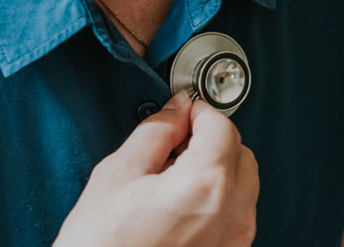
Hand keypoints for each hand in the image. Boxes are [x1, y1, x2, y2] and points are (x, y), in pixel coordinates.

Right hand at [53, 92, 258, 246]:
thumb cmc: (102, 245)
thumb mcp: (118, 173)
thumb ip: (155, 132)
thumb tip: (176, 110)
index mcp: (205, 185)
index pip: (221, 126)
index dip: (198, 111)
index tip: (181, 112)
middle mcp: (232, 214)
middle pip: (240, 154)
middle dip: (212, 140)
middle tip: (175, 142)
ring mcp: (235, 241)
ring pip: (242, 185)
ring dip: (216, 170)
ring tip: (171, 178)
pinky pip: (235, 215)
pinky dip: (216, 199)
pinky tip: (179, 204)